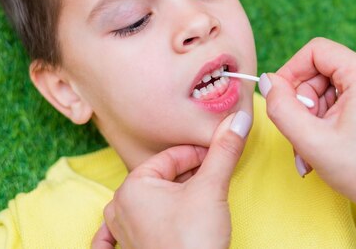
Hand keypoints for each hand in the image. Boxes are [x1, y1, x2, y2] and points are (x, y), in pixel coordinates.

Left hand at [91, 110, 251, 248]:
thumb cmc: (194, 241)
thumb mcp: (212, 188)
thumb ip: (224, 151)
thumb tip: (238, 118)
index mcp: (132, 186)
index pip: (172, 157)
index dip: (200, 153)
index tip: (220, 155)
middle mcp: (120, 207)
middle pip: (162, 177)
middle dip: (189, 174)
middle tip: (215, 176)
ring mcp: (123, 232)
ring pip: (147, 201)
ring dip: (168, 196)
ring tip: (195, 198)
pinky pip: (117, 235)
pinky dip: (125, 228)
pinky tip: (126, 229)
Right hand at [259, 37, 355, 211]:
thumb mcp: (311, 140)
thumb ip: (281, 107)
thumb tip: (267, 81)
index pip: (316, 51)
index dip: (291, 72)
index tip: (281, 99)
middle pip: (321, 70)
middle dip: (304, 101)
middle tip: (300, 132)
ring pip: (329, 87)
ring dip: (313, 115)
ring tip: (312, 148)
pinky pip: (343, 98)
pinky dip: (328, 118)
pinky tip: (325, 144)